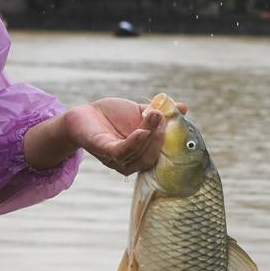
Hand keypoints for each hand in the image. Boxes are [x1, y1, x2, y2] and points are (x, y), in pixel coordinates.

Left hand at [24, 98, 187, 175]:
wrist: (84, 114)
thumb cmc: (113, 116)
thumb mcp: (139, 113)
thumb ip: (160, 113)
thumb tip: (185, 108)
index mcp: (141, 155)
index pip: (161, 155)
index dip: (172, 142)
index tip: (178, 125)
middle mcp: (130, 163)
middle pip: (151, 156)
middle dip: (160, 136)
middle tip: (163, 116)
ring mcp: (116, 159)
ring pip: (139, 152)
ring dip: (149, 132)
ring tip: (154, 114)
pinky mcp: (103, 150)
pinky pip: (121, 152)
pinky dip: (134, 142)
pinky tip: (142, 131)